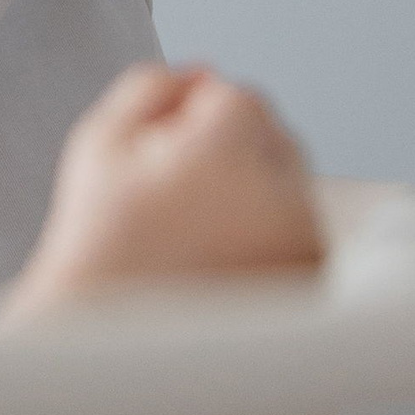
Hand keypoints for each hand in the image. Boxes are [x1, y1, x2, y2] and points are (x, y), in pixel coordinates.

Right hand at [10, 63, 324, 304]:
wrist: (114, 342)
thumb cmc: (102, 243)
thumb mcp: (100, 140)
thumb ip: (154, 85)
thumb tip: (203, 73)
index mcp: (228, 150)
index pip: (238, 95)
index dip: (191, 118)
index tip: (162, 158)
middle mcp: (281, 193)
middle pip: (276, 134)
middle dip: (232, 147)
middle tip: (177, 194)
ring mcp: (303, 242)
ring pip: (291, 180)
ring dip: (255, 188)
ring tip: (198, 230)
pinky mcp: (313, 282)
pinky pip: (301, 228)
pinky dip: (270, 231)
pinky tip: (222, 256)